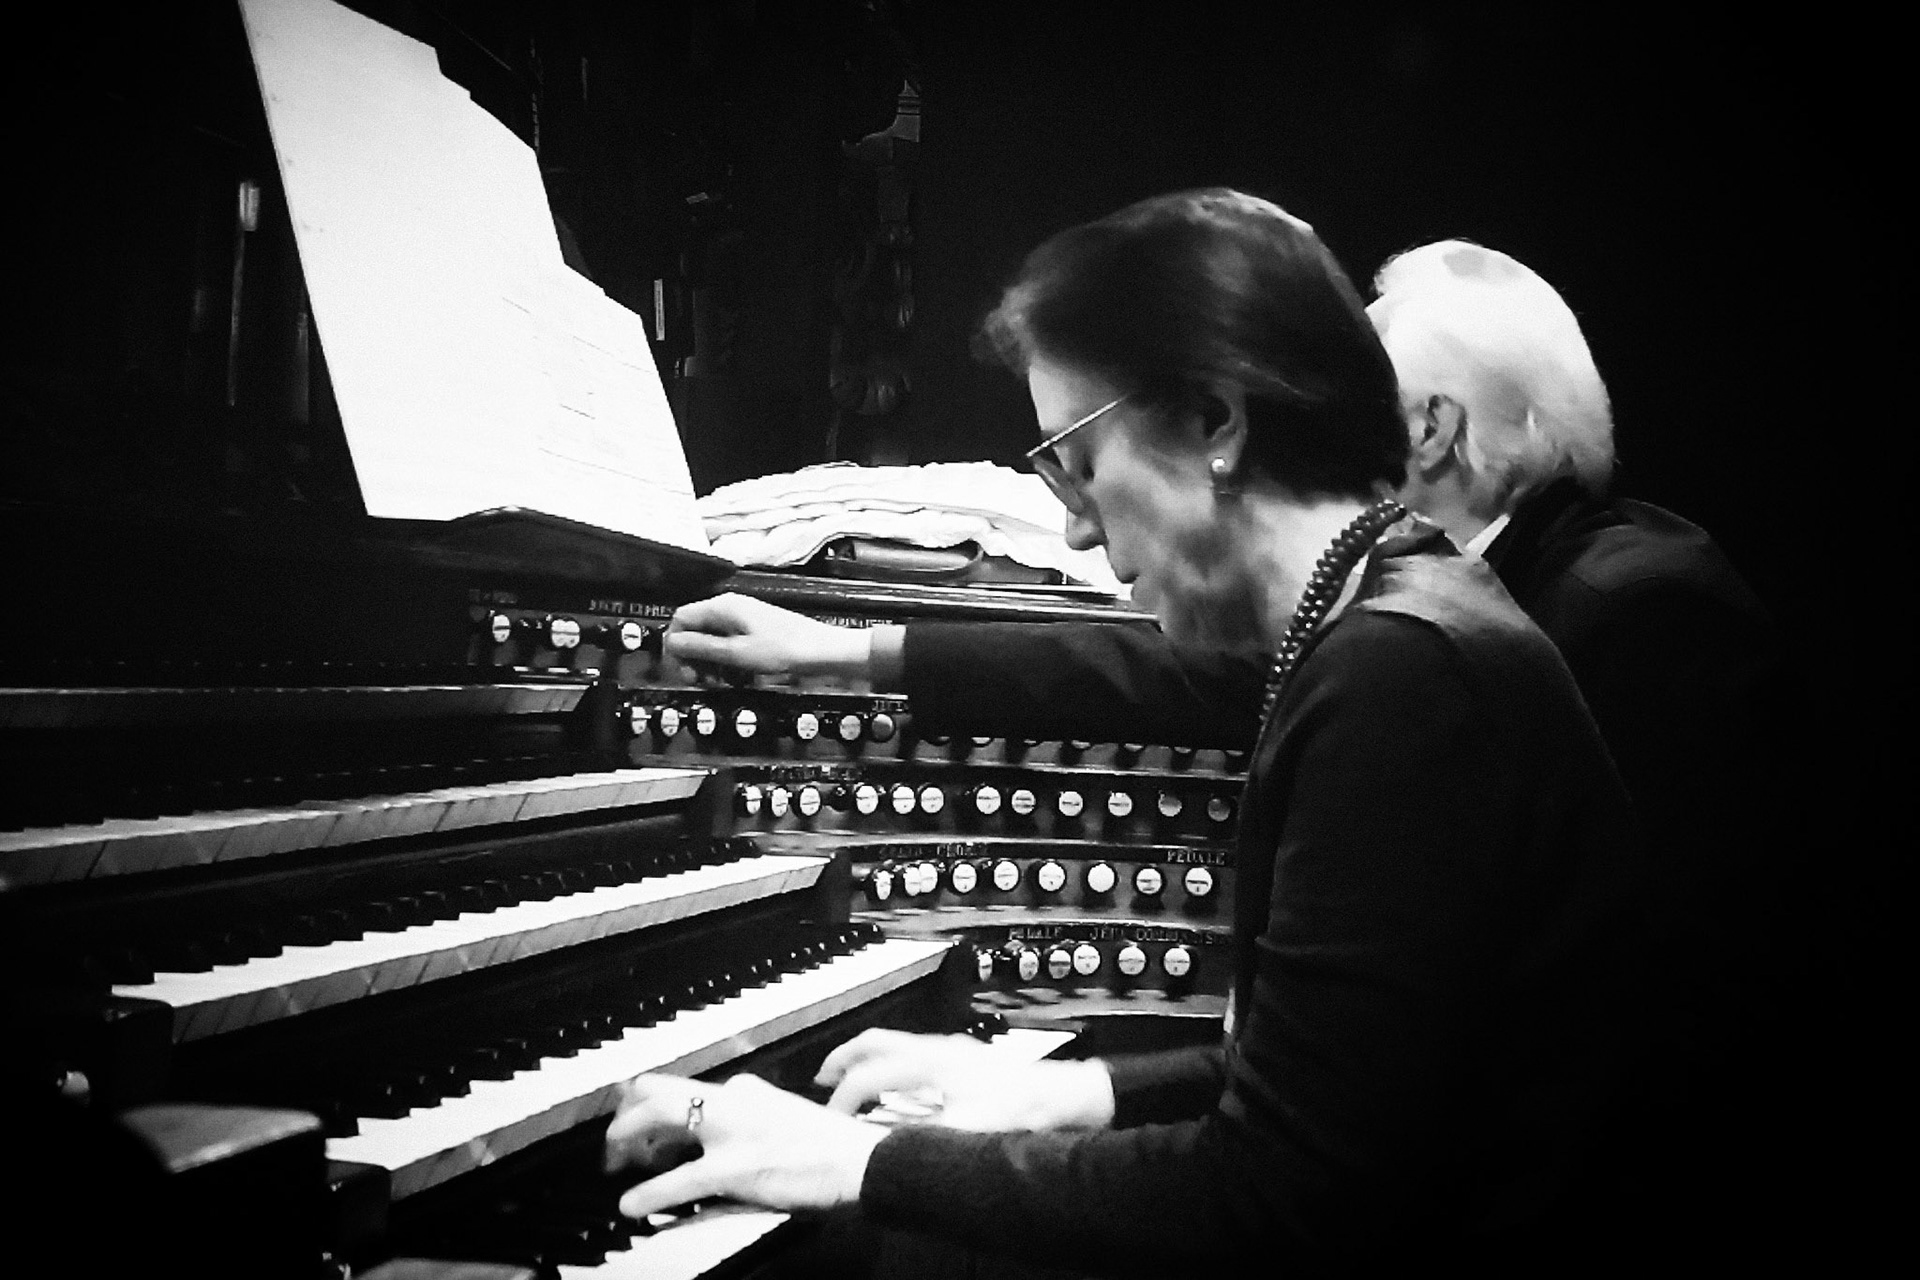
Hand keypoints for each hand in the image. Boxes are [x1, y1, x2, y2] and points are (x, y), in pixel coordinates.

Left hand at [604, 1072, 887, 1217]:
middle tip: (613, 1142)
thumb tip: (728, 1104)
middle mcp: (733, 1101)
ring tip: (613, 1165)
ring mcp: (733, 1133)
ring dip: (627, 1141)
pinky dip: (649, 1192)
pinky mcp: (736, 1167)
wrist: (861, 1161)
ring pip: (662, 1118)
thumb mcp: (784, 1114)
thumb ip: (751, 1108)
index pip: (681, 1086)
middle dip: (627, 1113)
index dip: (647, 1103)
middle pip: (660, 1090)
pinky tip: (632, 1205)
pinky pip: (679, 1179)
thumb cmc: (830, 1147)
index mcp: (745, 1091)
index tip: (634, 1119)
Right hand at [663, 594, 872, 679]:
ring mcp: (743, 620)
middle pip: (695, 631)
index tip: (679, 668)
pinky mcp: (755, 633)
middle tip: (697, 680)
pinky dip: (726, 663)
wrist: (823, 652)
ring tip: (717, 683)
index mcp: (723, 607)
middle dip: (692, 657)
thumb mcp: (736, 654)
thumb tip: (673, 643)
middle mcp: (731, 608)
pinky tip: (734, 678)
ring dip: (709, 663)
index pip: (681, 618)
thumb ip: (701, 647)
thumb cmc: (786, 650)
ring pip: (711, 641)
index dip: (675, 645)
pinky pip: (729, 646)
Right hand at [816, 1029, 1115, 1131]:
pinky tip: (899, 1084)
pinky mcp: (965, 1055)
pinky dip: (891, 1061)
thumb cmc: (1024, 1110)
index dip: (843, 1097)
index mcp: (931, 1063)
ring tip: (854, 1077)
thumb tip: (887, 1145)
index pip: (869, 1074)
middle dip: (843, 1059)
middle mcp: (938, 1048)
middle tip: (824, 1078)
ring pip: (895, 1042)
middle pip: (875, 1041)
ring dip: (867, 1058)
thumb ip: (923, 1136)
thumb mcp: (968, 1133)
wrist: (1066, 1095)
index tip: (834, 1117)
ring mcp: (952, 1047)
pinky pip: (913, 1049)